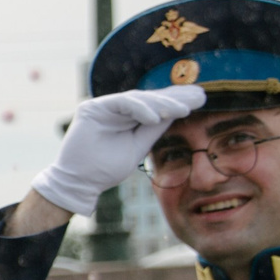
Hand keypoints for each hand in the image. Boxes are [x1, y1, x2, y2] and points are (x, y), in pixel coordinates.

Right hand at [31, 86, 206, 214]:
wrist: (80, 182)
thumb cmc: (105, 169)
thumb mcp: (138, 147)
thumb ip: (153, 130)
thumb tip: (177, 112)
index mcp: (127, 119)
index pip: (154, 106)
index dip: (176, 101)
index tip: (200, 99)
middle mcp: (115, 110)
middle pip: (149, 98)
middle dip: (174, 98)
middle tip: (199, 97)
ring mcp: (103, 107)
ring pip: (138, 99)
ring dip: (162, 104)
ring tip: (182, 110)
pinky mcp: (92, 108)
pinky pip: (122, 103)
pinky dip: (140, 109)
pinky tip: (156, 118)